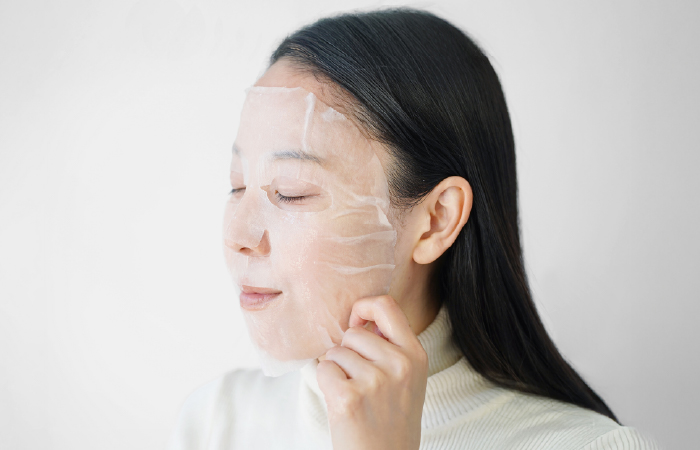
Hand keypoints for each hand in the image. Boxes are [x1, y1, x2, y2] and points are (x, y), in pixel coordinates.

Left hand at [316, 295, 428, 449]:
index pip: (386, 305)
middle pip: (353, 333)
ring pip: (336, 352)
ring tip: (354, 396)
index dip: (363, 308)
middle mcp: (399, 364)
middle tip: (359, 383)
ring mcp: (375, 381)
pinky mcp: (349, 397)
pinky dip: (326, 384)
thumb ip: (390, 348)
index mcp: (415, 355)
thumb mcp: (406, 379)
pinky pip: (323, 370)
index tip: (356, 323)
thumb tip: (360, 317)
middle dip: (347, 353)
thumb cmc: (390, 421)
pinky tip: (343, 404)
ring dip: (337, 371)